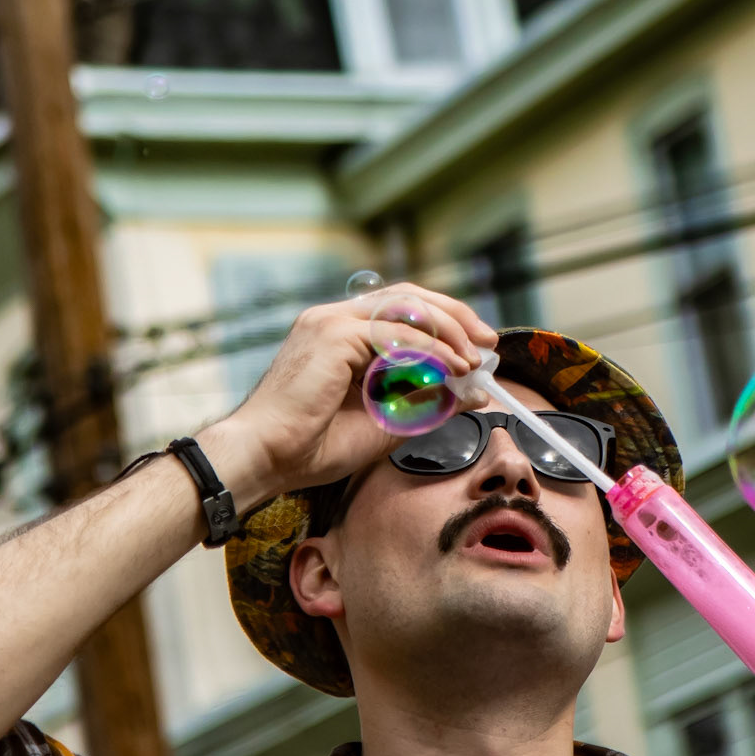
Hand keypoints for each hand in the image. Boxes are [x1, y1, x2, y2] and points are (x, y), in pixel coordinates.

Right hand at [197, 284, 496, 507]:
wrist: (266, 459)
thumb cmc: (312, 448)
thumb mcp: (386, 424)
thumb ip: (427, 404)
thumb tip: (473, 390)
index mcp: (342, 335)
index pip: (403, 310)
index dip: (445, 323)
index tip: (478, 348)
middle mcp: (335, 319)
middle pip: (409, 296)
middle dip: (455, 316)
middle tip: (488, 341)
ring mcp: (331, 322)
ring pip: (406, 307)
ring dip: (447, 331)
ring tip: (473, 359)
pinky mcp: (333, 334)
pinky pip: (395, 332)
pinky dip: (430, 349)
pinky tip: (451, 368)